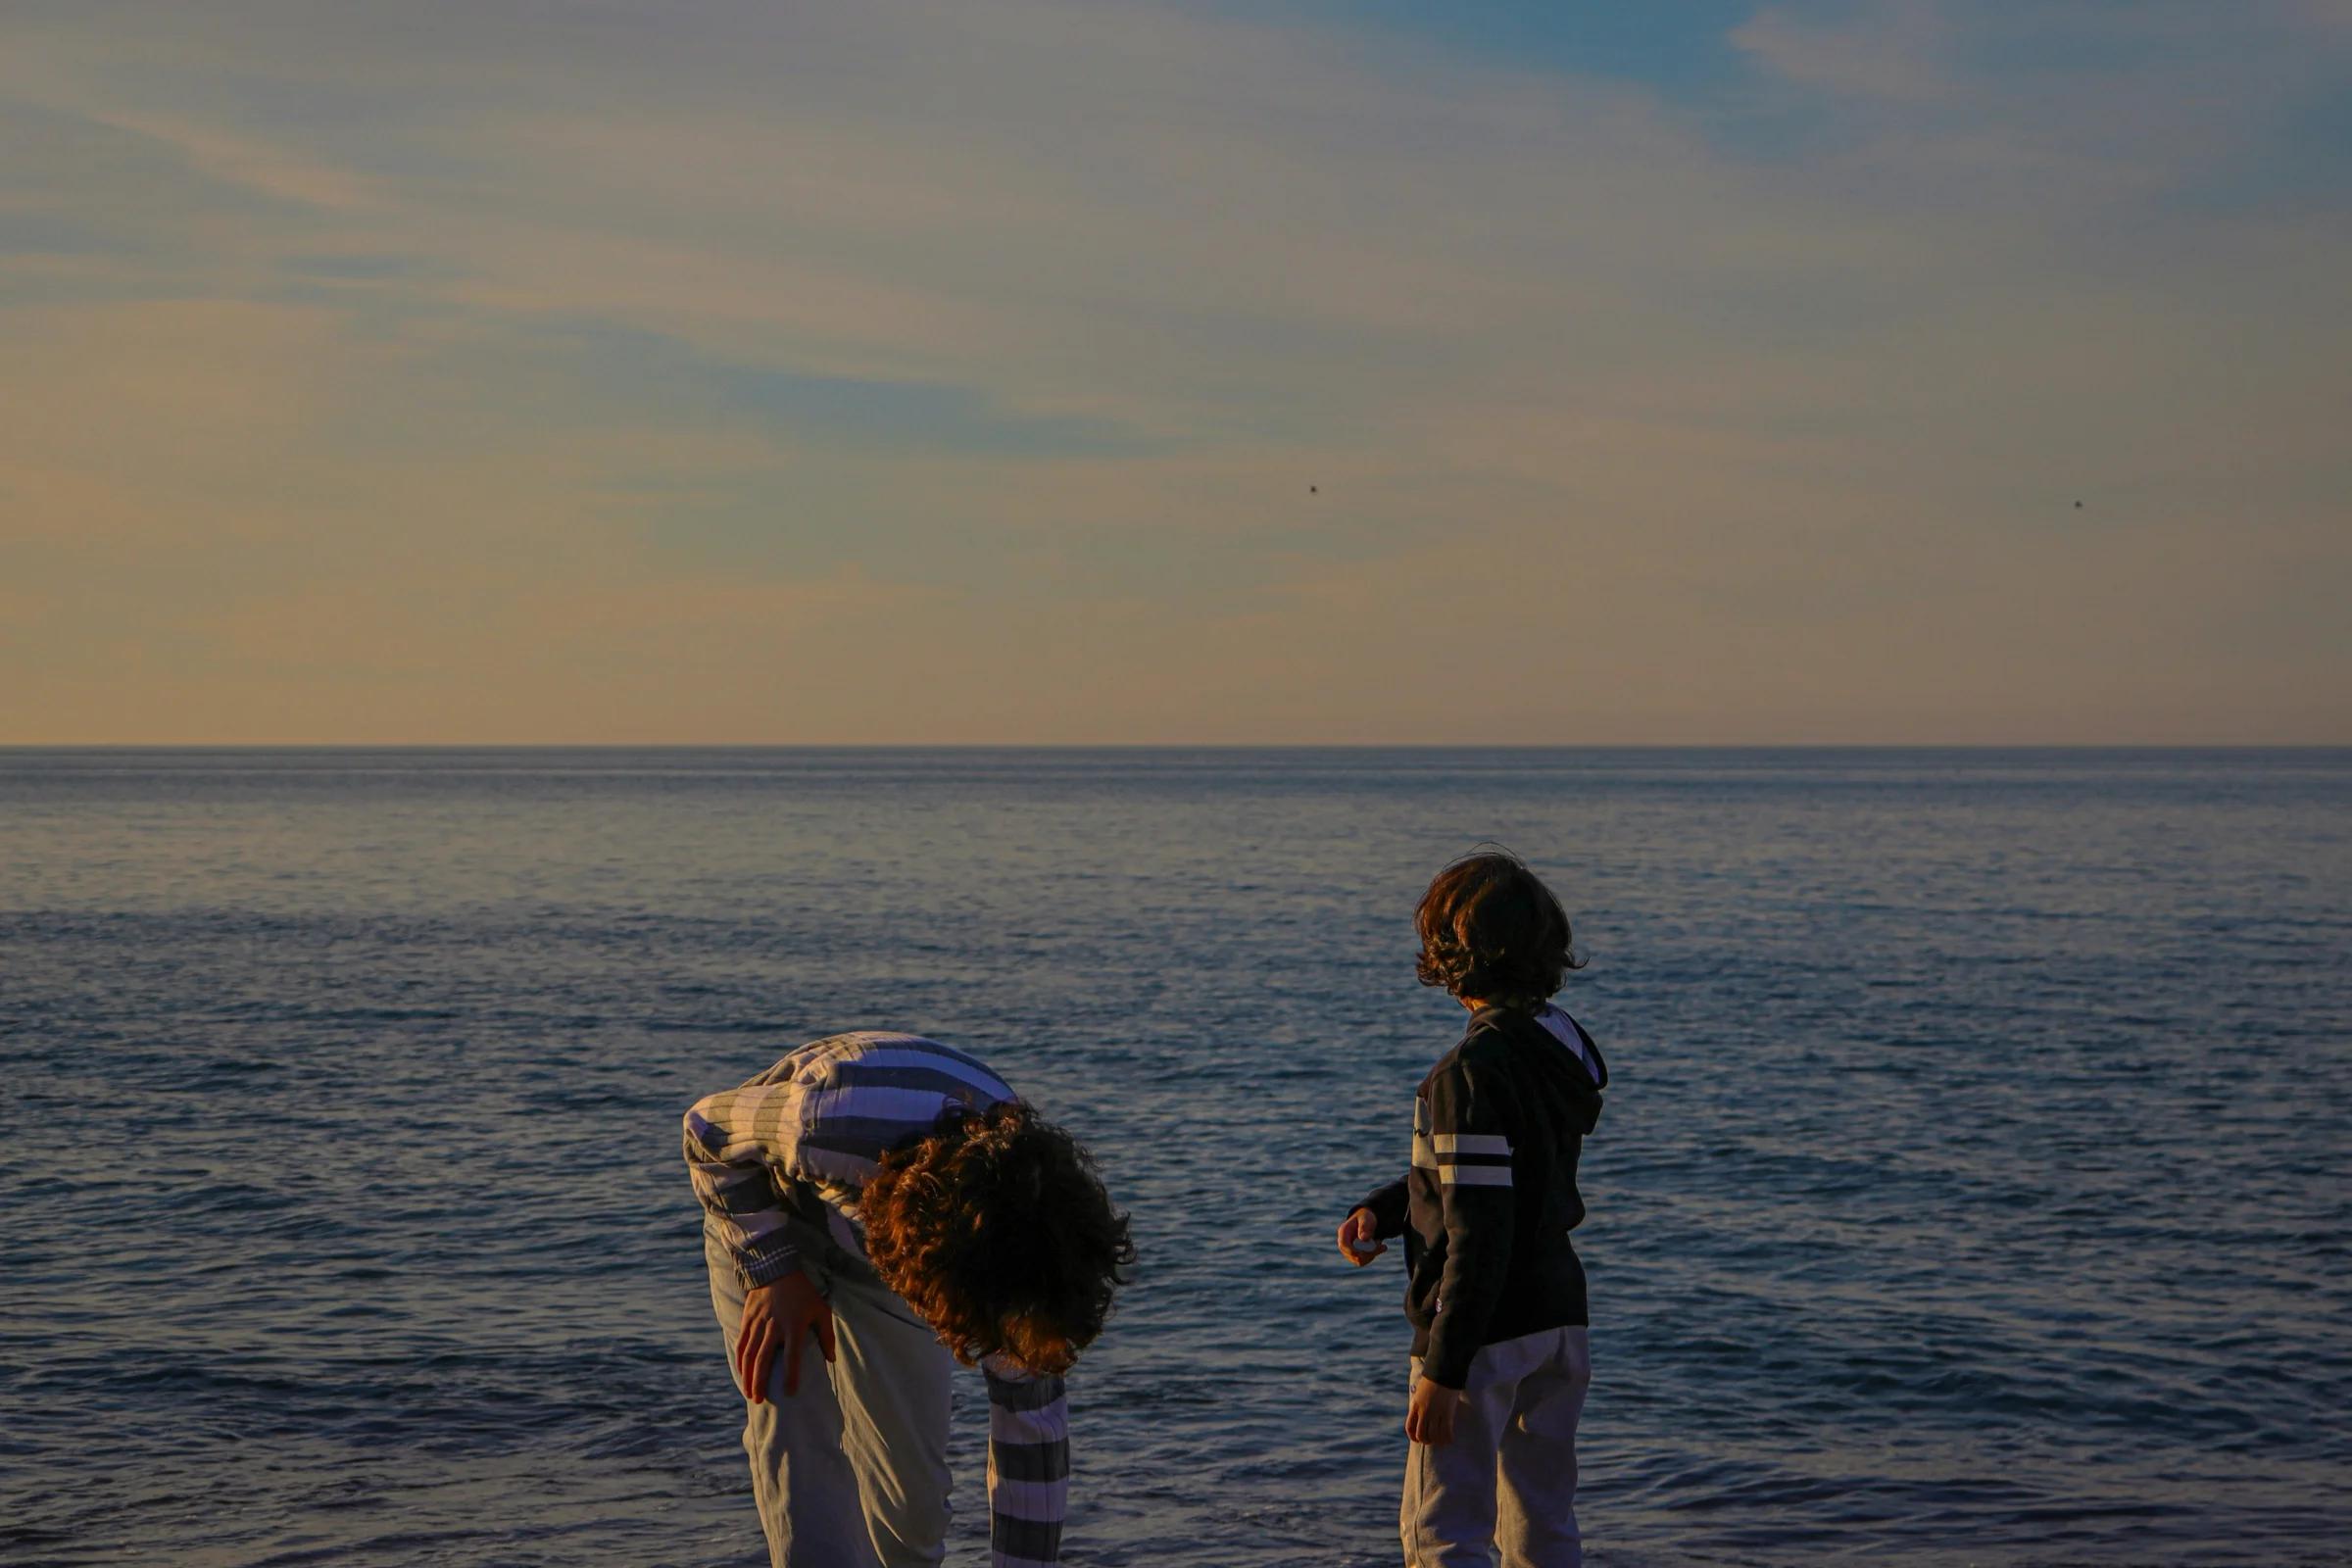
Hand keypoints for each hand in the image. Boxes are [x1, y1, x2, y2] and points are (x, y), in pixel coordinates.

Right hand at [735, 1271, 836, 1403]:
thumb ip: (827, 1335)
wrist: (777, 1269)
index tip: (790, 1393)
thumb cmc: (803, 1293)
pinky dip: (740, 1361)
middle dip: (761, 1383)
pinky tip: (742, 1374)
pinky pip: (741, 1344)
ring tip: (749, 1394)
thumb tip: (831, 1359)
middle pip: (764, 1360)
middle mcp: (774, 1327)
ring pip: (749, 1355)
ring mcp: (758, 1324)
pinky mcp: (747, 1320)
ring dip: (748, 1376)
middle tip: (760, 1401)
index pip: (793, 1357)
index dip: (791, 1376)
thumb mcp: (821, 1310)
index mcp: (794, 1326)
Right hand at [1335, 1208, 1385, 1265]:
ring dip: (1372, 1254)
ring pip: (1359, 1261)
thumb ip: (1365, 1227)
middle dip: (1369, 1251)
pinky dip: (1372, 1256)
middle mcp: (1343, 1243)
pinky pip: (1363, 1262)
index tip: (1370, 1248)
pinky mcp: (1354, 1256)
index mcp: (1343, 1232)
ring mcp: (1348, 1251)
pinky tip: (1379, 1248)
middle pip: (1353, 1255)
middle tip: (1381, 1243)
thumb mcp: (1366, 1219)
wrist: (1366, 1222)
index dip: (1355, 1250)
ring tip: (1380, 1243)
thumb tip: (1364, 1238)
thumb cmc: (1365, 1218)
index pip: (1344, 1245)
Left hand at [1405, 1376, 1465, 1446]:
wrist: (1443, 1371)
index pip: (1410, 1427)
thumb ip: (1420, 1404)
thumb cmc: (1433, 1380)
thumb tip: (1422, 1415)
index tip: (1418, 1439)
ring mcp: (1435, 1413)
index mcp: (1415, 1406)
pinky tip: (1450, 1439)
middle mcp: (1423, 1411)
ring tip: (1441, 1440)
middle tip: (1432, 1440)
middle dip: (1426, 1440)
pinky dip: (1448, 1439)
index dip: (1413, 1436)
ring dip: (1437, 1441)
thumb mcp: (1421, 1392)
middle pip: (1421, 1434)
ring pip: (1433, 1436)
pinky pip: (1446, 1432)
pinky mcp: (1447, 1413)